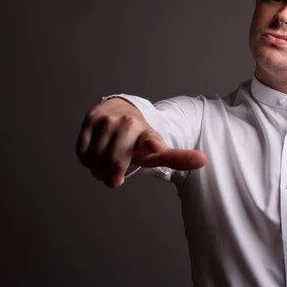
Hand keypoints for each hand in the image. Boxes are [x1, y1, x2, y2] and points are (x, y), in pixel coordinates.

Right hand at [76, 97, 206, 187]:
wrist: (120, 111)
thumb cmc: (139, 139)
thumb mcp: (157, 151)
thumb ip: (177, 158)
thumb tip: (203, 160)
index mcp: (147, 133)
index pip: (149, 139)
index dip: (150, 143)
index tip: (154, 145)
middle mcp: (128, 123)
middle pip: (114, 162)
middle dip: (113, 175)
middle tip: (116, 174)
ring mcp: (108, 120)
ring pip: (96, 160)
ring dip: (99, 169)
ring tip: (107, 161)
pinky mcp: (90, 119)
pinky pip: (83, 153)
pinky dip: (88, 160)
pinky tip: (96, 153)